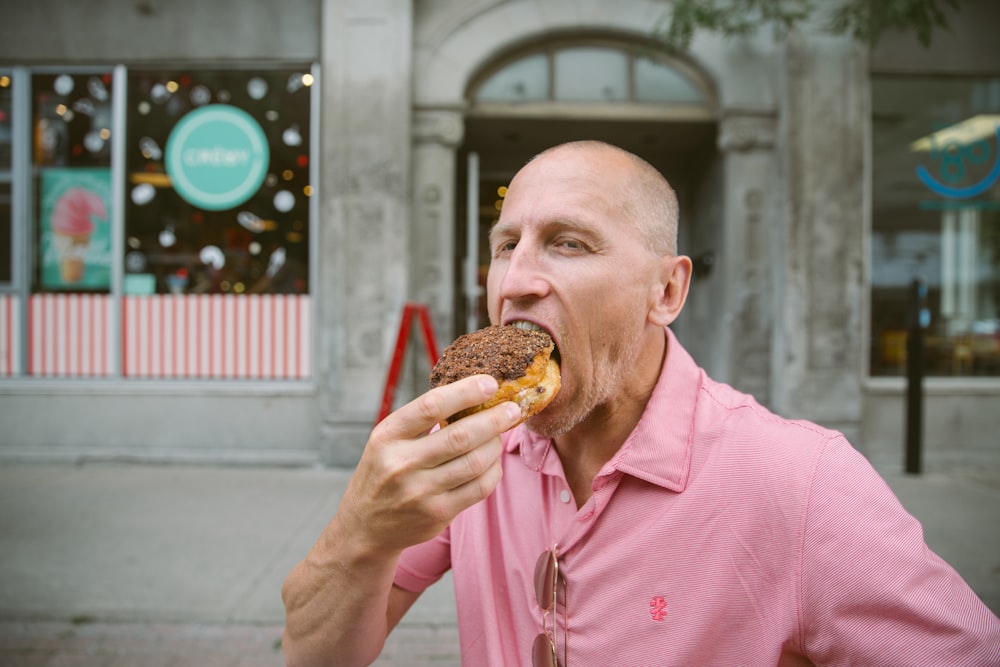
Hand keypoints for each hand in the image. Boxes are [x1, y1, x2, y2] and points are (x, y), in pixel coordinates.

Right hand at [339, 374, 520, 553]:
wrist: (365, 527)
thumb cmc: (383, 472)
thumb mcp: (387, 440)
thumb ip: (421, 420)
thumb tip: (472, 393)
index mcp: (388, 435)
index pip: (431, 406)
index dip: (466, 392)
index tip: (490, 383)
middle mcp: (402, 464)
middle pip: (461, 436)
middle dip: (495, 419)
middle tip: (514, 408)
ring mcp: (420, 492)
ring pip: (475, 462)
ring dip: (496, 444)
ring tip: (501, 434)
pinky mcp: (438, 514)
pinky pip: (479, 488)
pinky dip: (494, 470)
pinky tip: (493, 461)